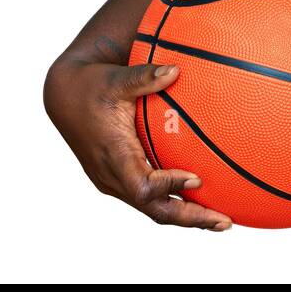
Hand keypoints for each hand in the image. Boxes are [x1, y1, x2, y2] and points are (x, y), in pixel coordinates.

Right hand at [43, 57, 233, 230]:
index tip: (197, 179)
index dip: (169, 186)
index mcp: (113, 154)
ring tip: (220, 220)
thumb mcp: (117, 78)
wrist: (64, 96)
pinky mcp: (116, 179)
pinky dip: (172, 202)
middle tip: (225, 222)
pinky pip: (147, 198)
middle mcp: (111, 175)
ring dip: (185, 216)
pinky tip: (198, 200)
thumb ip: (145, 76)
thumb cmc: (93, 85)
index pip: (141, 185)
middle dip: (190, 218)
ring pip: (151, 208)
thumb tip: (175, 69)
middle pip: (153, 208)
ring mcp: (112, 181)